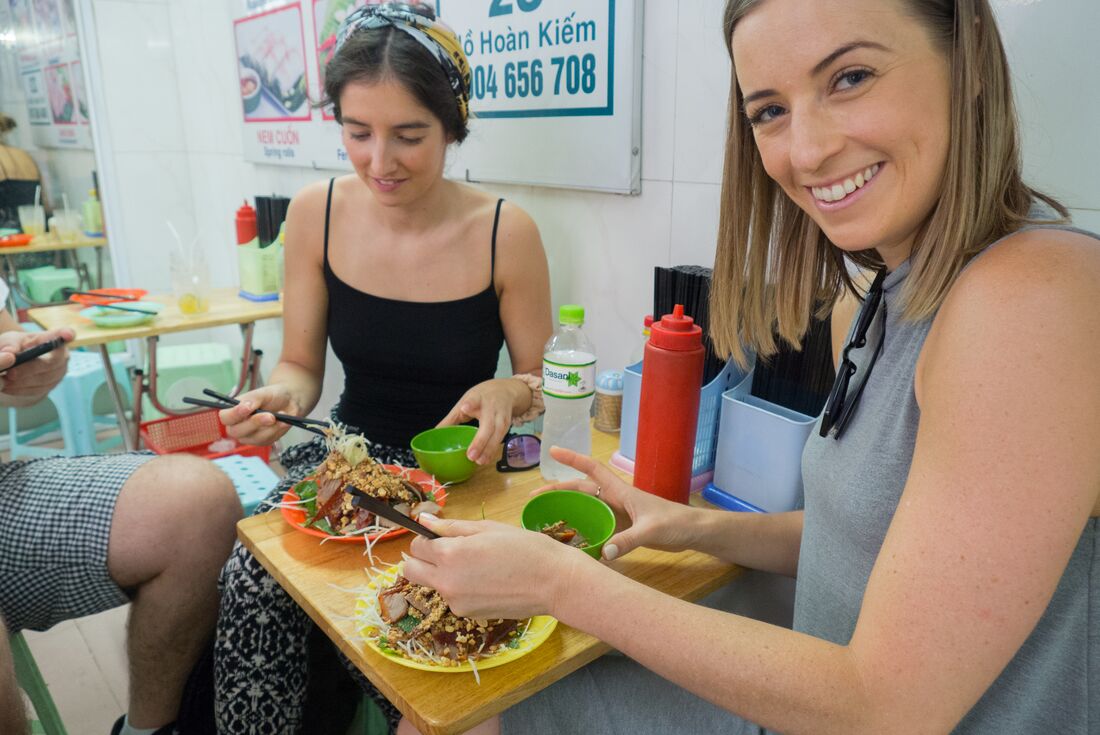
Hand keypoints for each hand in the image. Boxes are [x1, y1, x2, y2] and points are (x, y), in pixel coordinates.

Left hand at [0, 328, 72, 399]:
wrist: (15, 366)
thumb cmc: (15, 348)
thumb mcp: (9, 340)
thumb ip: (9, 343)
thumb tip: (10, 352)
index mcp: (52, 338)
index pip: (63, 336)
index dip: (67, 335)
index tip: (67, 334)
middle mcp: (61, 356)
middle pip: (51, 363)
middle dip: (29, 369)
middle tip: (10, 373)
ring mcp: (59, 373)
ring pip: (43, 380)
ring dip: (22, 381)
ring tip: (4, 380)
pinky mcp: (51, 386)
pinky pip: (37, 390)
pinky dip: (20, 389)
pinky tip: (7, 387)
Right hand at [219, 384, 299, 445]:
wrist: (288, 401)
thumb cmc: (272, 396)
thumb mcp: (263, 393)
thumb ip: (252, 398)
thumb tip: (244, 406)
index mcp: (233, 412)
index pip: (225, 417)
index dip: (234, 414)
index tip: (247, 408)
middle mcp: (238, 426)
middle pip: (237, 431)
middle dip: (255, 423)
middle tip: (270, 416)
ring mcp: (250, 436)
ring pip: (255, 438)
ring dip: (270, 428)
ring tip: (280, 416)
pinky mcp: (262, 441)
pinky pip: (268, 440)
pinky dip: (277, 430)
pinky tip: (283, 422)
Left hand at [403, 514, 582, 620]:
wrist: (553, 582)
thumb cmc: (525, 548)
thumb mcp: (487, 528)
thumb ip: (451, 527)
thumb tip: (423, 521)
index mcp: (450, 554)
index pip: (417, 546)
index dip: (428, 538)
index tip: (443, 536)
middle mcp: (446, 581)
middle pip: (411, 571)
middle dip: (422, 559)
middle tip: (447, 552)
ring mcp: (455, 602)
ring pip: (432, 585)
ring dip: (442, 575)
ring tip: (476, 566)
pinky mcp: (467, 615)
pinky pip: (452, 598)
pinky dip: (461, 589)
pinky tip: (486, 581)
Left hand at [437, 378, 527, 464]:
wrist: (506, 390)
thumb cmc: (482, 397)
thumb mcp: (466, 401)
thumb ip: (452, 418)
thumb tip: (435, 433)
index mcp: (478, 398)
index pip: (474, 400)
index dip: (471, 404)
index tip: (464, 409)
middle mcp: (492, 407)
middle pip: (488, 424)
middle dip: (480, 440)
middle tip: (471, 455)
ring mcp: (501, 416)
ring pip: (498, 434)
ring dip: (489, 449)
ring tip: (479, 461)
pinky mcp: (508, 425)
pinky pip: (500, 439)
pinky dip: (493, 450)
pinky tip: (486, 459)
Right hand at [538, 446, 701, 560]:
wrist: (694, 533)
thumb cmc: (676, 523)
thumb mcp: (651, 530)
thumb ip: (628, 541)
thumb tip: (602, 552)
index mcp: (621, 491)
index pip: (592, 470)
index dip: (573, 459)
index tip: (553, 451)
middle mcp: (616, 500)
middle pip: (581, 491)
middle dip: (558, 491)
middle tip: (534, 499)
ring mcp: (619, 514)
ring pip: (587, 509)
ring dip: (568, 511)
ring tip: (546, 520)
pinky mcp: (624, 529)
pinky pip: (597, 526)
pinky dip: (583, 531)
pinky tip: (572, 542)